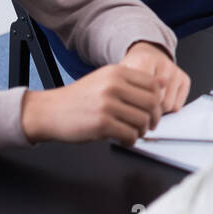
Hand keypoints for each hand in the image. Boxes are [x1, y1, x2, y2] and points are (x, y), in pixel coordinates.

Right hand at [20, 63, 162, 145]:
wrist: (49, 111)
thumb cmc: (78, 99)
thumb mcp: (105, 81)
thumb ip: (132, 82)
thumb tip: (163, 83)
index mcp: (116, 72)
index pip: (153, 85)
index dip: (157, 101)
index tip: (151, 111)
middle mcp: (114, 85)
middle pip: (152, 103)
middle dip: (153, 118)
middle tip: (146, 126)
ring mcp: (108, 104)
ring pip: (142, 121)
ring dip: (141, 131)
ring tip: (131, 133)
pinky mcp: (102, 124)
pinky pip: (130, 135)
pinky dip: (130, 141)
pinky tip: (122, 139)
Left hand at [121, 41, 189, 115]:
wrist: (147, 55)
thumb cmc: (132, 70)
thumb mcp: (121, 76)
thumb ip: (123, 91)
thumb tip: (130, 118)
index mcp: (145, 61)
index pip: (142, 93)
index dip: (134, 106)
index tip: (128, 111)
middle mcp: (164, 64)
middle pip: (156, 101)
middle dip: (146, 110)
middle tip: (137, 111)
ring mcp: (176, 71)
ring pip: (168, 105)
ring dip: (157, 111)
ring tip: (147, 107)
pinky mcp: (185, 79)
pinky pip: (177, 106)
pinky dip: (168, 109)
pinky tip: (159, 102)